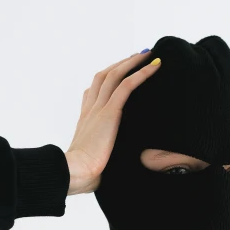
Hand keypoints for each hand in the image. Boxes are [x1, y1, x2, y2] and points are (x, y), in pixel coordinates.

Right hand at [65, 51, 161, 194]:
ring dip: (132, 62)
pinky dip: (142, 73)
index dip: (105, 80)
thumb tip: (110, 168)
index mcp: (85, 121)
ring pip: (114, 75)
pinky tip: (154, 66)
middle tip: (136, 56)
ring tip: (147, 54)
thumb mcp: (94, 161)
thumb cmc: (83, 175)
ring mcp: (98, 109)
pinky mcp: (109, 112)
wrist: (76, 173)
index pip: (92, 93)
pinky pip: (127, 86)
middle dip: (120, 65)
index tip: (118, 73)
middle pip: (103, 77)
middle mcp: (90, 110)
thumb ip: (101, 156)